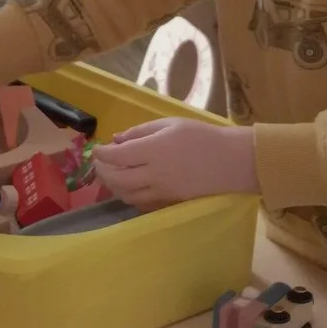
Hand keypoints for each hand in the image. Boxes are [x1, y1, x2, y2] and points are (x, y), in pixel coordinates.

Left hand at [95, 118, 259, 208]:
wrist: (229, 161)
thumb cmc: (201, 136)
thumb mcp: (170, 124)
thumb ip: (140, 132)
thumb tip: (117, 140)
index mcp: (153, 150)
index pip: (117, 156)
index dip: (102, 154)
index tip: (97, 149)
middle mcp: (153, 173)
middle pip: (117, 179)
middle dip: (102, 171)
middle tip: (100, 163)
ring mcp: (161, 191)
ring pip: (126, 195)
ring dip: (112, 186)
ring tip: (110, 175)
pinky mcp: (168, 202)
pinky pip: (140, 204)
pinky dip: (128, 196)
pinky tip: (128, 188)